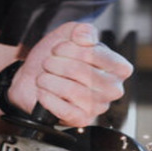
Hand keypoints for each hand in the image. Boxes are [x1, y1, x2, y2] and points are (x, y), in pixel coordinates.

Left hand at [12, 22, 132, 127]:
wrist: (33, 78)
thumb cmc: (57, 58)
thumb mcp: (69, 34)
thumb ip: (82, 30)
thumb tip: (86, 38)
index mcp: (117, 68)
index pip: (101, 56)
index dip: (75, 50)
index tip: (60, 48)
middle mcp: (112, 88)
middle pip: (84, 73)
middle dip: (58, 64)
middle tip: (48, 62)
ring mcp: (98, 106)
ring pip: (72, 91)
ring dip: (50, 80)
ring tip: (43, 77)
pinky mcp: (82, 120)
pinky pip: (65, 110)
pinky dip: (48, 98)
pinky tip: (43, 91)